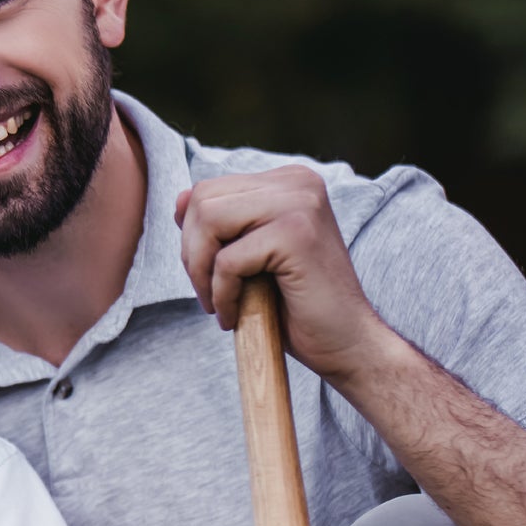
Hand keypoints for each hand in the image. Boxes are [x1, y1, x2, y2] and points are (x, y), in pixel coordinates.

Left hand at [175, 165, 390, 385]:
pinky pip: (226, 261)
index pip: (208, 190)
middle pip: (203, 201)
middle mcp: (298, 182)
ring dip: (201, 273)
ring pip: (209, 222)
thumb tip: (180, 198)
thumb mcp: (248, 256)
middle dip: (191, 254)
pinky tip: (234, 317)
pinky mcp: (296, 235)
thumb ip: (219, 226)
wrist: (346, 344)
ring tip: (219, 304)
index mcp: (288, 181)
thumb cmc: (295, 306)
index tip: (209, 275)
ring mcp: (300, 203)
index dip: (194, 238)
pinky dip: (221, 295)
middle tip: (209, 294)